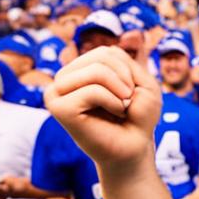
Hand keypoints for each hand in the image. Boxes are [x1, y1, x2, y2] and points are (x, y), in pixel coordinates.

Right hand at [45, 46, 161, 174]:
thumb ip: (123, 61)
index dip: (128, 71)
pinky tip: (113, 114)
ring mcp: (57, 93)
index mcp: (80, 70)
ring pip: (96, 71)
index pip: (106, 52)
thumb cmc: (138, 116)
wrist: (135, 148)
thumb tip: (105, 49)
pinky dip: (112, 102)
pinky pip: (92, 91)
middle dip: (126, 79)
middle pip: (101, 56)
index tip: (130, 93)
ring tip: (121, 108)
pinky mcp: (58, 108)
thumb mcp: (141, 81)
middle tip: (128, 101)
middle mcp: (65, 79)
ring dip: (120, 91)